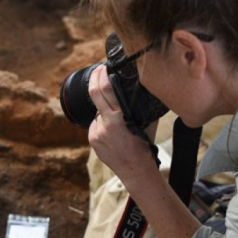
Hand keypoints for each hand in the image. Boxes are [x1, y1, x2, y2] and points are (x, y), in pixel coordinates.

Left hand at [88, 65, 160, 185]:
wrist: (135, 171)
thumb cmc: (144, 147)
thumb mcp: (146, 124)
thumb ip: (140, 108)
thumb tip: (140, 90)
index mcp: (119, 118)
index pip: (106, 90)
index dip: (102, 76)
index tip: (102, 67)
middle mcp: (105, 124)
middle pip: (94, 94)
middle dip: (94, 79)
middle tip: (97, 70)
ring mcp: (96, 132)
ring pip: (97, 112)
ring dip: (104, 112)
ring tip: (118, 124)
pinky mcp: (92, 139)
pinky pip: (96, 125)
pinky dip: (103, 125)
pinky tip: (113, 135)